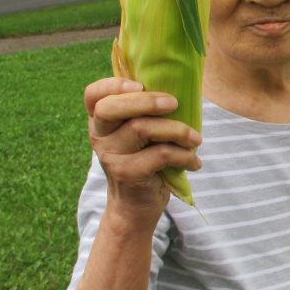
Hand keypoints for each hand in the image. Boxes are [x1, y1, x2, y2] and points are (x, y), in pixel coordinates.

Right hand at [84, 77, 201, 224]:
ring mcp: (110, 156)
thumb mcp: (141, 134)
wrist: (136, 205)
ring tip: (196, 139)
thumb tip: (180, 83)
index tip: (140, 84)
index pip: (93, 95)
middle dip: (147, 101)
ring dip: (176, 130)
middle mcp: (99, 136)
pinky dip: (183, 156)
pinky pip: (160, 154)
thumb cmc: (145, 160)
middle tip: (175, 103)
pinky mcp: (126, 174)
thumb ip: (146, 112)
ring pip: (141, 128)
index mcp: (100, 120)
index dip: (113, 85)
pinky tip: (194, 162)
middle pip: (111, 108)